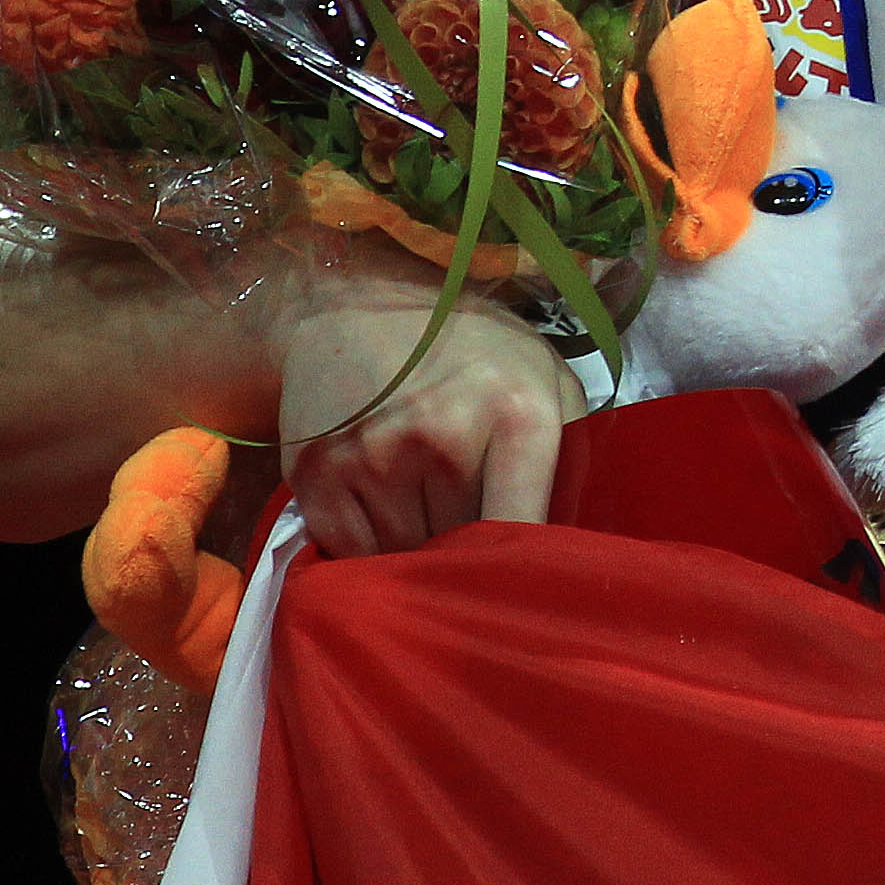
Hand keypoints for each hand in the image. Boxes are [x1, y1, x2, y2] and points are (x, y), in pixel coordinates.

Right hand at [268, 268, 582, 556]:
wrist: (356, 304)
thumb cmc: (470, 349)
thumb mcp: (544, 376)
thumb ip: (569, 452)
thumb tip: (566, 543)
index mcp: (517, 413)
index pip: (524, 527)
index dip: (522, 567)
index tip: (521, 580)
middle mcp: (444, 436)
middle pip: (460, 547)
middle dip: (465, 545)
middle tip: (464, 516)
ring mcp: (374, 456)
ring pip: (404, 554)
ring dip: (415, 545)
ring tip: (421, 500)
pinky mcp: (315, 474)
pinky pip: (351, 552)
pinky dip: (367, 544)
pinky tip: (379, 503)